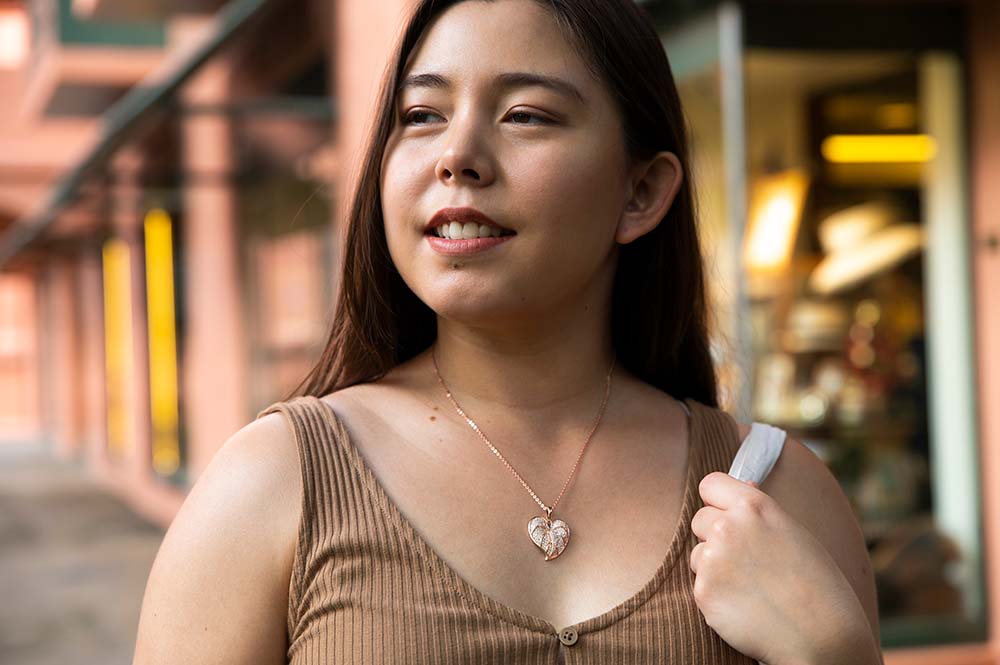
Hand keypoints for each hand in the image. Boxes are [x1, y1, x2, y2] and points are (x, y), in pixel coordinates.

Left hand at [690, 472, 874, 664]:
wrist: (823, 637)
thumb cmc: (818, 585)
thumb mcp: (794, 533)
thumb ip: (761, 511)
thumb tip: (744, 484)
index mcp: (755, 507)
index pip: (711, 484)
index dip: (717, 501)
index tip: (725, 514)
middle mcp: (729, 526)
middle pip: (700, 519)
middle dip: (714, 536)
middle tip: (746, 561)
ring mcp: (713, 558)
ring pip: (698, 554)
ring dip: (714, 568)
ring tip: (752, 587)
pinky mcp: (704, 591)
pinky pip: (700, 586)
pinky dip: (716, 596)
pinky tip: (746, 606)